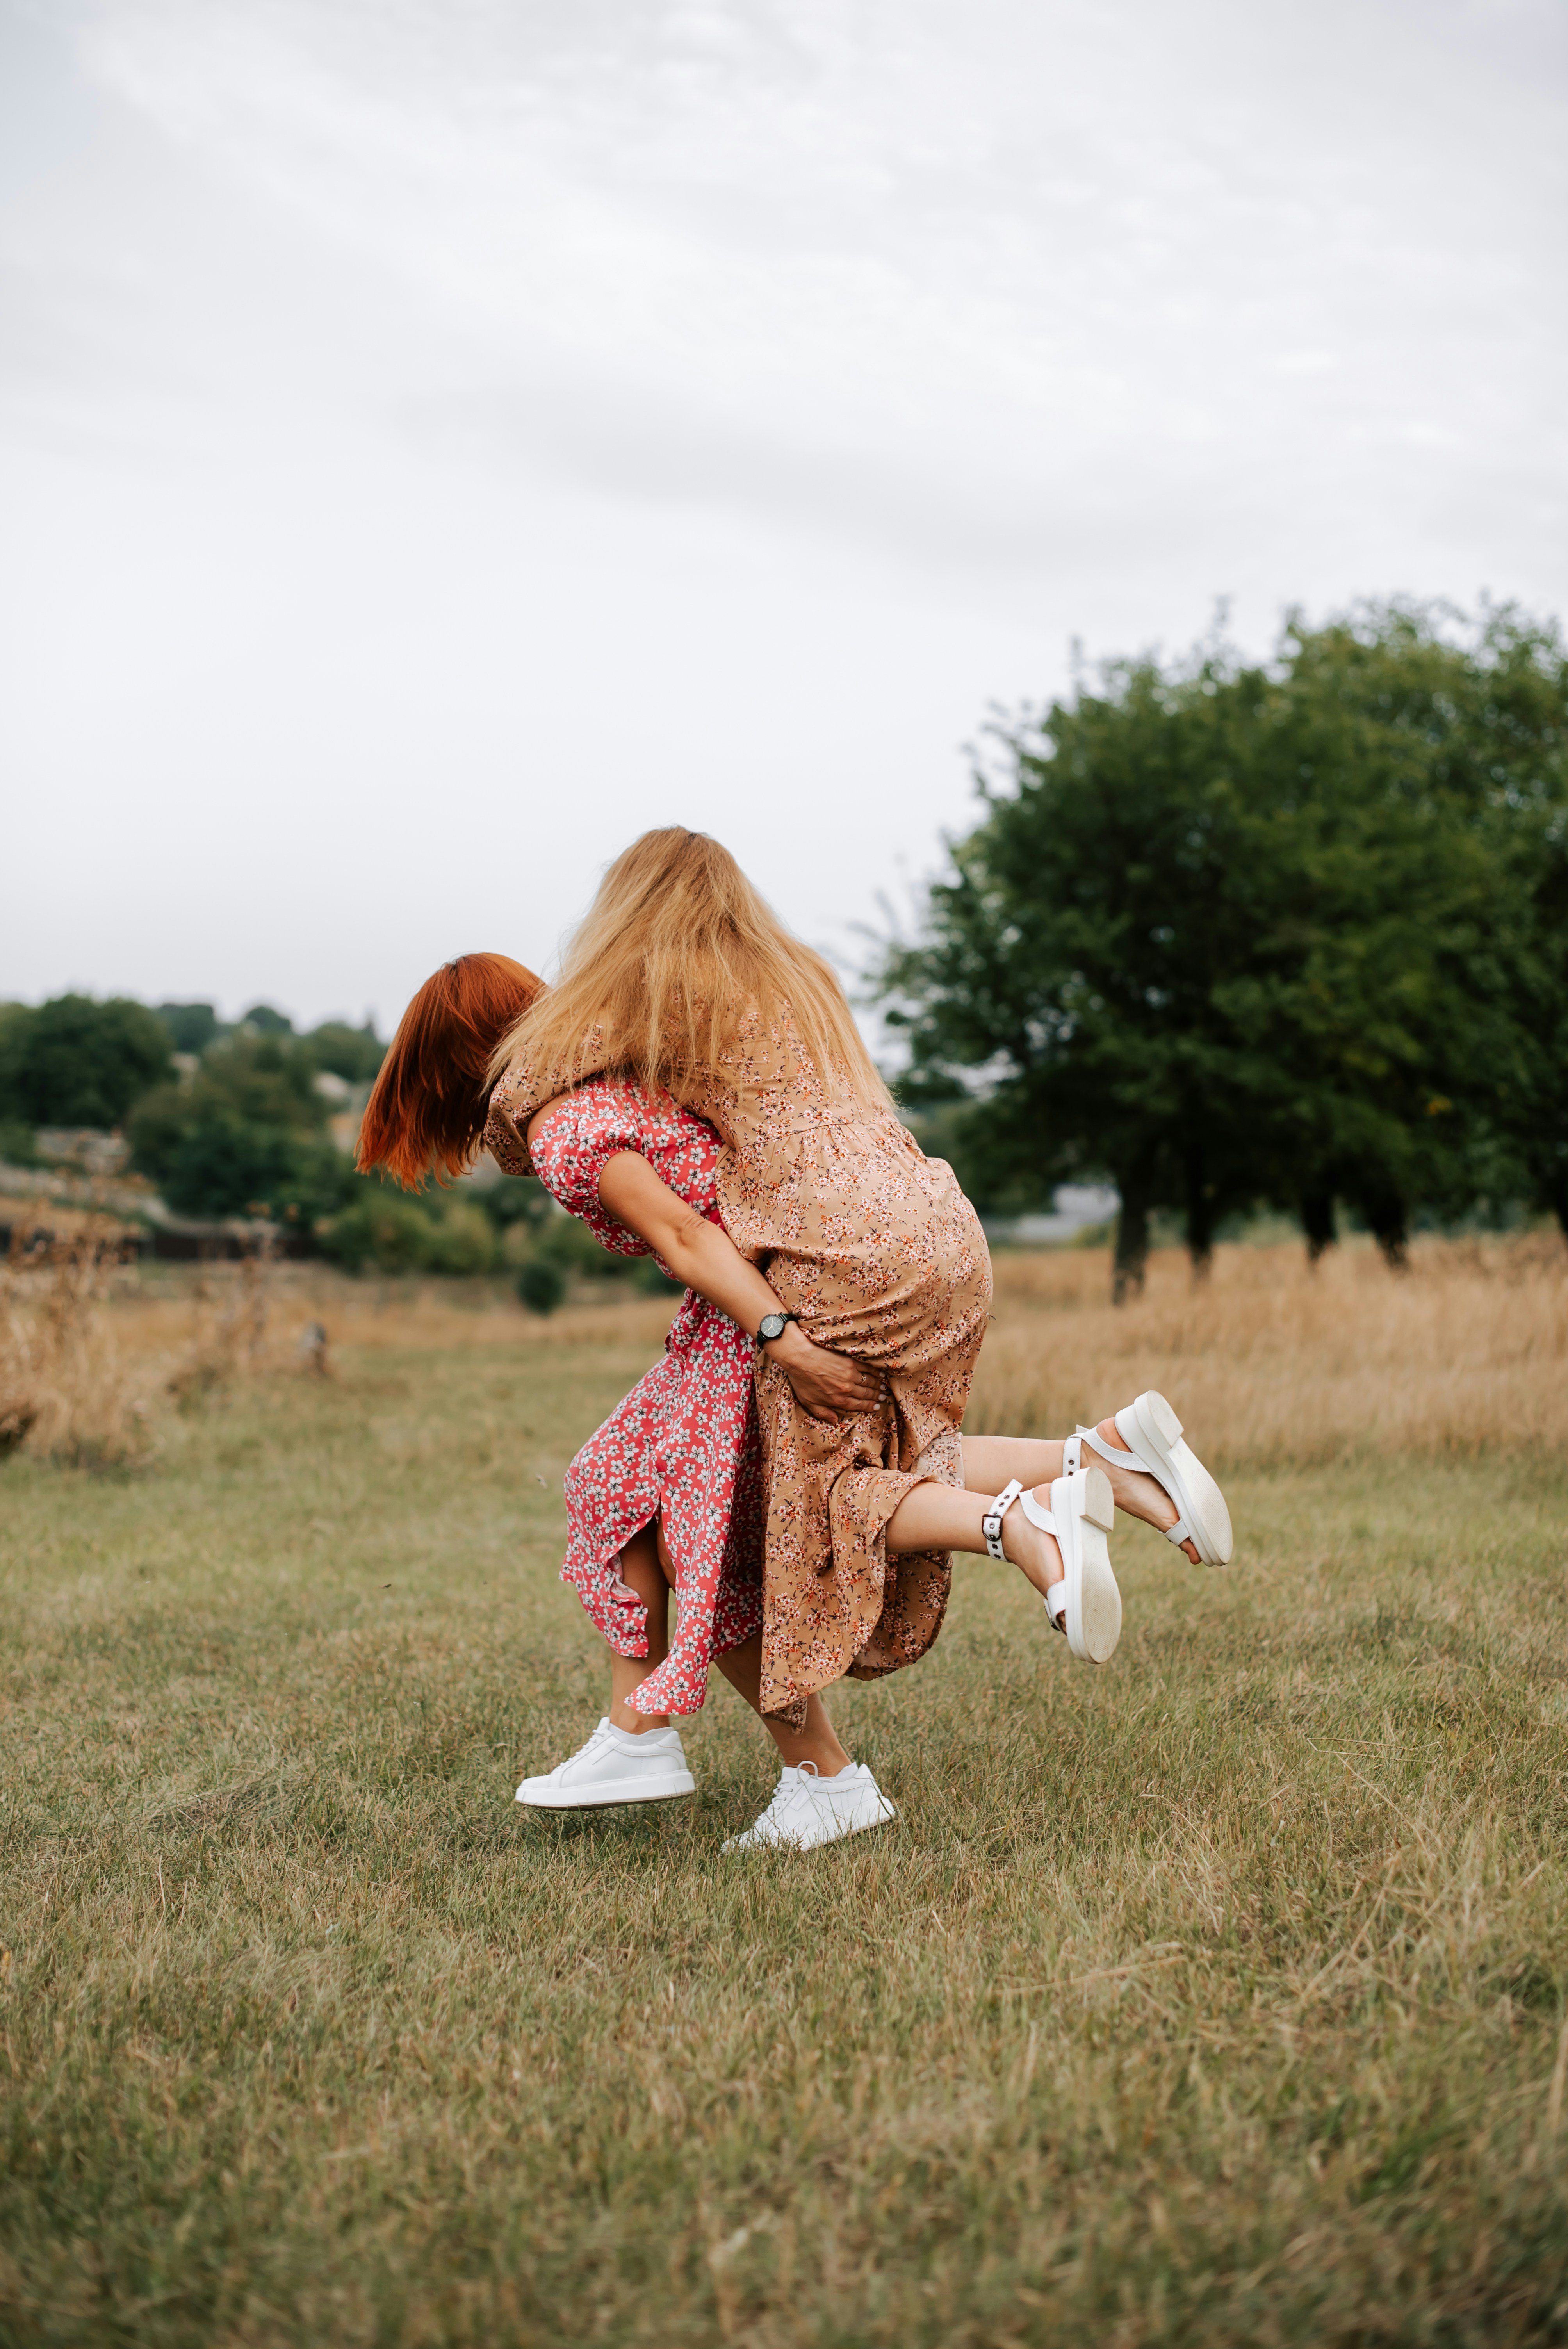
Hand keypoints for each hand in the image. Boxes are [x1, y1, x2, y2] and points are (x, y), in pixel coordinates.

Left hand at [764, 1324, 883, 1424]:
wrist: (799, 1357)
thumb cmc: (801, 1380)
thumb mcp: (809, 1402)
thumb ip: (823, 1413)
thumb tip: (835, 1421)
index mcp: (838, 1400)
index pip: (858, 1405)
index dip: (869, 1406)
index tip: (876, 1406)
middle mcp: (847, 1389)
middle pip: (866, 1394)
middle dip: (876, 1396)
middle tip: (883, 1397)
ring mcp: (850, 1374)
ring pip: (869, 1382)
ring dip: (878, 1385)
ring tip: (883, 1387)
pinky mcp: (850, 1361)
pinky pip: (867, 1368)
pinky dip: (875, 1372)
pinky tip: (879, 1373)